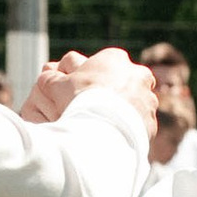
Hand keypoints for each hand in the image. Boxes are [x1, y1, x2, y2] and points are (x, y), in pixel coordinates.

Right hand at [22, 47, 157, 144]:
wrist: (101, 129)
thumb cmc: (78, 101)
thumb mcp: (57, 86)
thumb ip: (51, 79)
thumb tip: (45, 76)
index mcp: (115, 59)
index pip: (105, 64)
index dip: (92, 78)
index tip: (84, 91)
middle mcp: (137, 75)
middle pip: (123, 82)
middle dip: (112, 94)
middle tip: (96, 109)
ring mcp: (148, 99)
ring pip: (134, 104)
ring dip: (123, 112)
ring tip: (105, 126)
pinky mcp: (151, 121)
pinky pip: (139, 125)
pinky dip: (129, 130)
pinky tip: (115, 137)